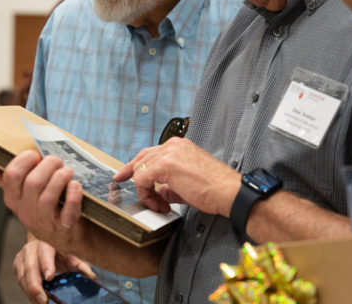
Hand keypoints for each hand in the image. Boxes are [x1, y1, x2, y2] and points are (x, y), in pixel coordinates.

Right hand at [0, 151, 85, 249]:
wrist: (67, 233)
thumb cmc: (42, 204)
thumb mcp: (18, 190)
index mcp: (12, 198)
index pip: (12, 174)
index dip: (26, 159)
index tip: (36, 154)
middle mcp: (25, 211)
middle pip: (33, 182)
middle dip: (49, 165)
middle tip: (57, 161)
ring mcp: (44, 221)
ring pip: (49, 195)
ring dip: (62, 177)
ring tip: (68, 171)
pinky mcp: (64, 227)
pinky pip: (69, 210)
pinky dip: (74, 194)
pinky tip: (76, 185)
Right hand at [13, 240, 94, 303]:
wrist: (42, 243)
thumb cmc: (58, 250)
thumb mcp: (69, 255)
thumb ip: (80, 264)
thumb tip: (91, 275)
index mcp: (45, 242)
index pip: (45, 253)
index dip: (47, 265)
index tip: (50, 277)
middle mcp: (31, 249)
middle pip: (30, 268)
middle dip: (35, 286)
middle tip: (43, 300)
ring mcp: (21, 258)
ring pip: (22, 277)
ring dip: (30, 292)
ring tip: (40, 302)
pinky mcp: (17, 267)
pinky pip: (20, 281)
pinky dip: (27, 292)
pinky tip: (35, 299)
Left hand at [114, 137, 241, 216]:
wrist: (229, 192)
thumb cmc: (214, 189)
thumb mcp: (186, 184)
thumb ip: (169, 185)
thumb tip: (159, 192)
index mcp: (178, 146)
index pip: (150, 154)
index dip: (134, 166)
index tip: (123, 176)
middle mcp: (172, 145)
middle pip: (141, 159)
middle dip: (131, 175)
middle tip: (126, 188)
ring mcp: (168, 153)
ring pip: (140, 170)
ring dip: (145, 191)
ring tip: (159, 205)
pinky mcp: (165, 165)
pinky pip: (142, 180)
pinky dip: (146, 194)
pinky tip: (159, 204)